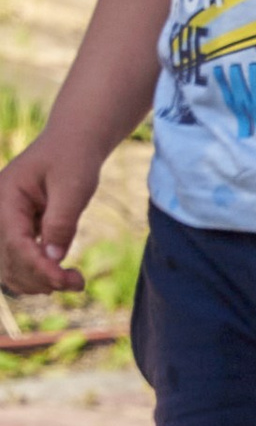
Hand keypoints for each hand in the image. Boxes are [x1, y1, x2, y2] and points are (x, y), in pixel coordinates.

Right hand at [0, 128, 102, 299]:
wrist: (72, 143)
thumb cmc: (74, 158)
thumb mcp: (73, 186)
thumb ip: (61, 221)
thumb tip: (52, 257)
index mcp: (5, 196)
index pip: (14, 243)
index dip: (39, 268)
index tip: (67, 281)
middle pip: (8, 260)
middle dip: (41, 278)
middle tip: (78, 283)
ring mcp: (3, 221)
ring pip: (9, 266)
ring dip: (38, 281)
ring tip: (73, 281)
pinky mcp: (15, 228)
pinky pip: (16, 259)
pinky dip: (35, 273)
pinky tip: (59, 276)